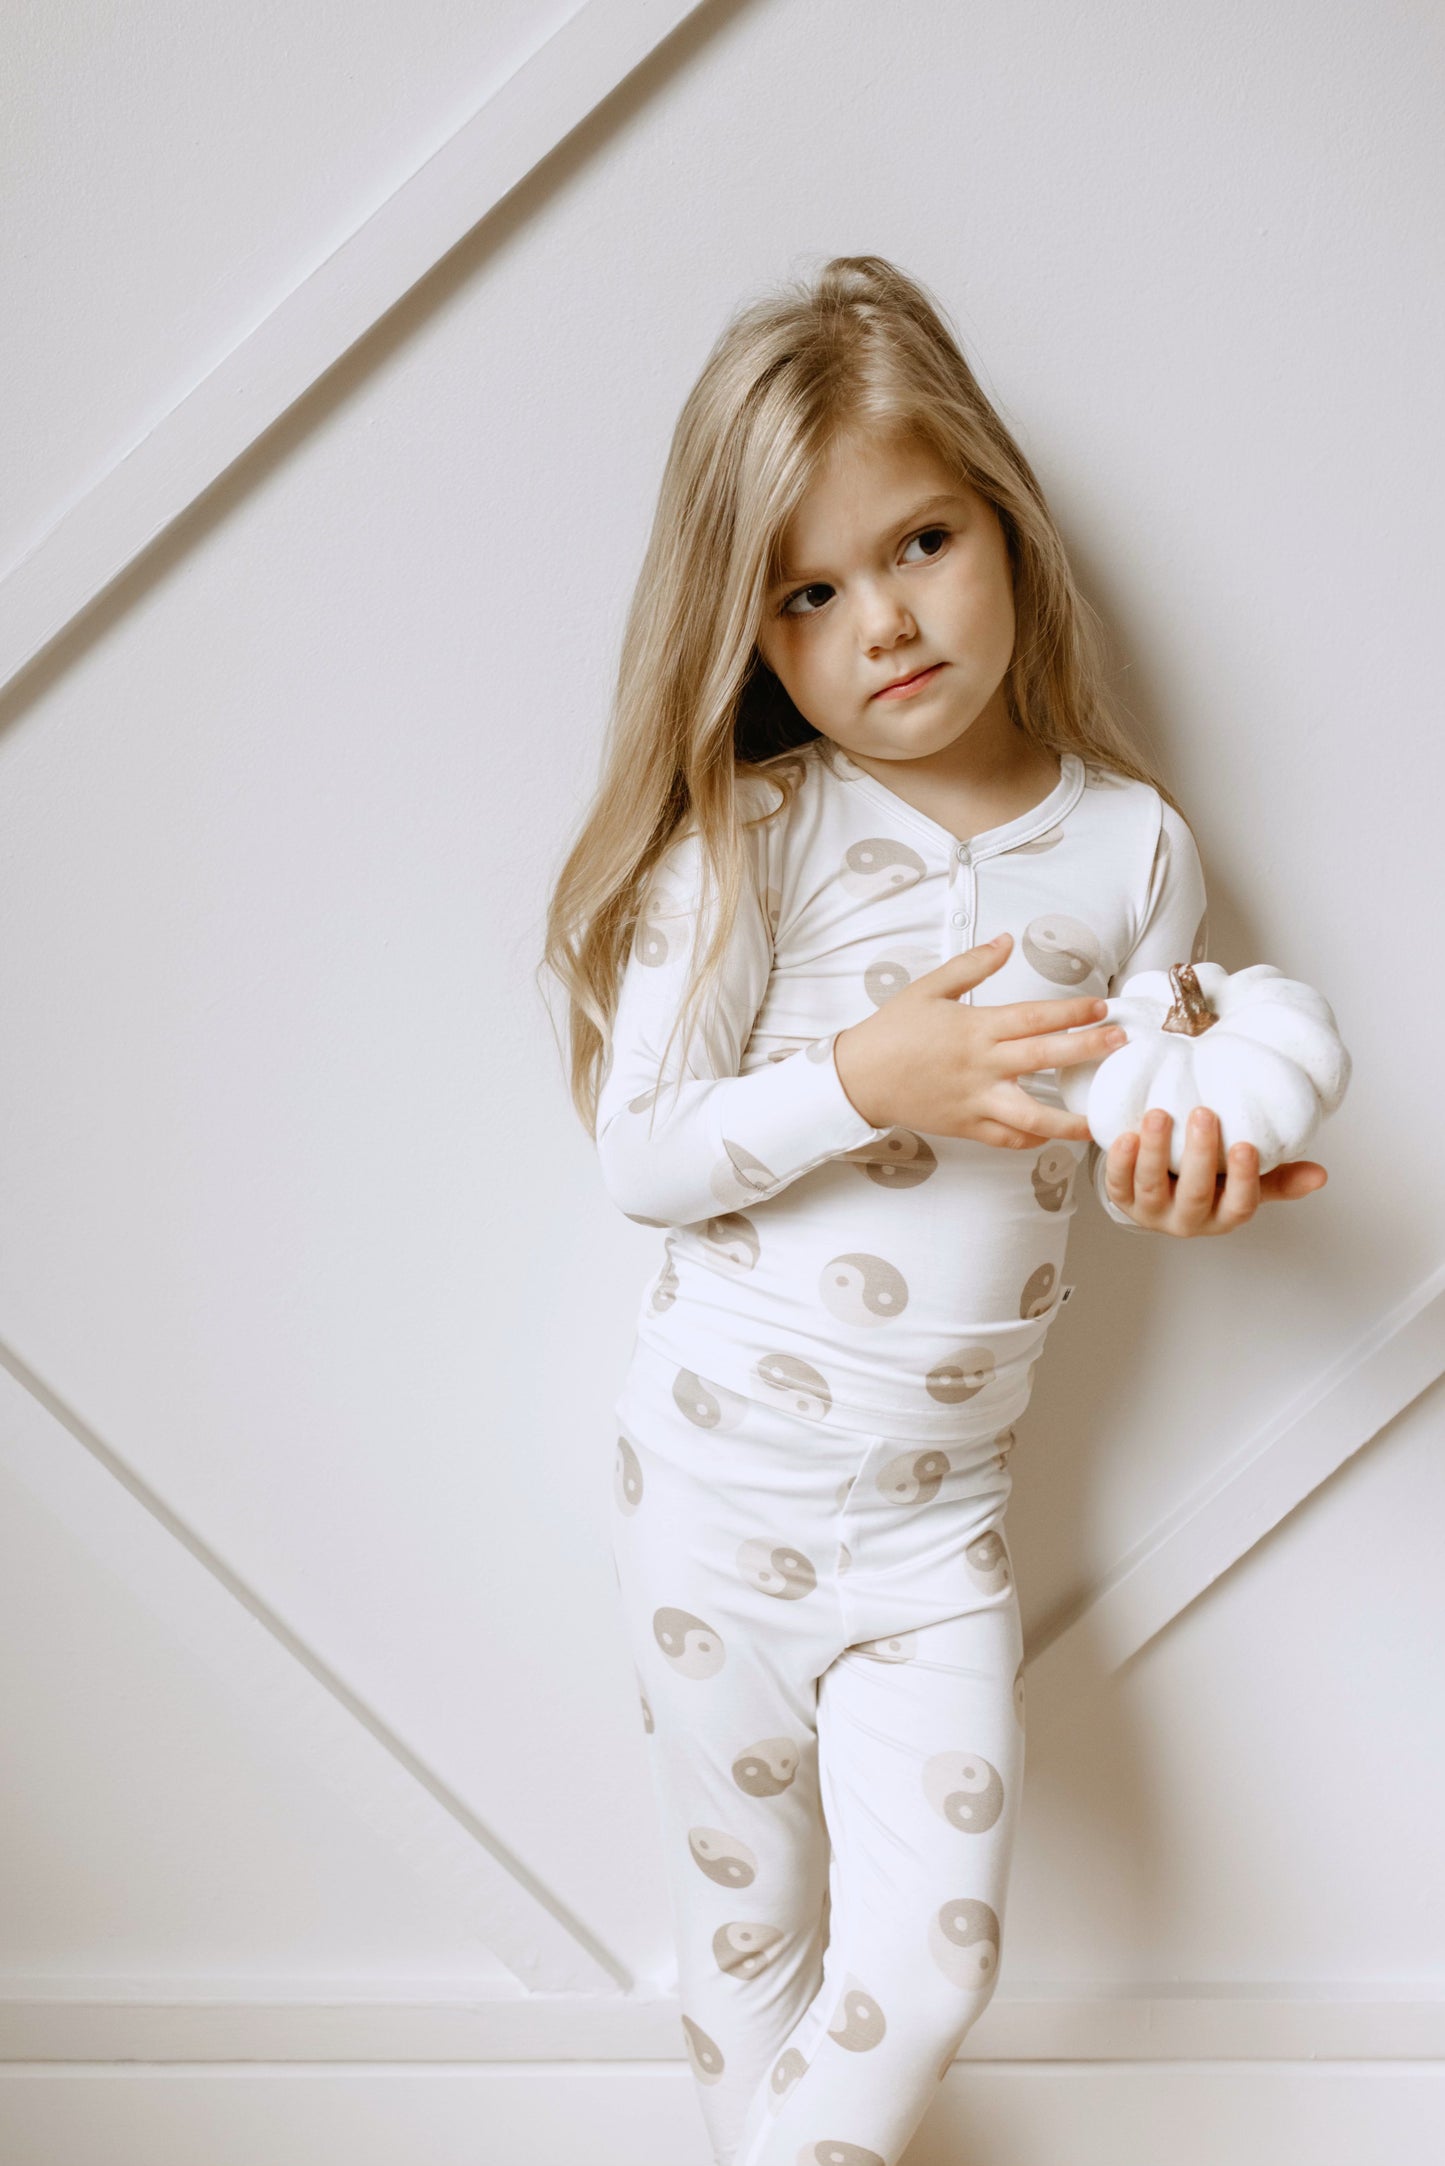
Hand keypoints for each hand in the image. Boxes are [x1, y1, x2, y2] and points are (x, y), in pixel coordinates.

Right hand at [833, 930, 1125, 1147]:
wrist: (857, 1078)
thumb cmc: (892, 1031)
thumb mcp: (929, 988)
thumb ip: (972, 966)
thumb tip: (1007, 941)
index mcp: (975, 1029)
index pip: (1034, 1018)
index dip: (1071, 1012)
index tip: (1101, 1007)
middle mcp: (981, 1066)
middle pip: (1044, 1058)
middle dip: (1088, 1050)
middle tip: (1120, 1043)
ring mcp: (975, 1101)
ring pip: (1032, 1115)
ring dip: (1070, 1118)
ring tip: (1100, 1117)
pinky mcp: (967, 1127)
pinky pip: (1008, 1138)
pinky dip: (1033, 1138)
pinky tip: (1053, 1133)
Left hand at [1103, 1105, 1328, 1235]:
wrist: (1163, 1187)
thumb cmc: (1212, 1180)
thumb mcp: (1245, 1181)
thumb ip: (1280, 1176)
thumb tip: (1321, 1176)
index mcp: (1224, 1216)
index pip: (1240, 1205)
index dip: (1244, 1179)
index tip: (1245, 1145)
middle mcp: (1188, 1220)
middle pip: (1195, 1194)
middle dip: (1199, 1155)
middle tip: (1203, 1114)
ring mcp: (1152, 1211)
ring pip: (1152, 1186)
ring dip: (1155, 1151)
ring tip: (1160, 1115)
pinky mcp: (1122, 1199)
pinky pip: (1117, 1184)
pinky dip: (1119, 1161)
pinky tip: (1126, 1135)